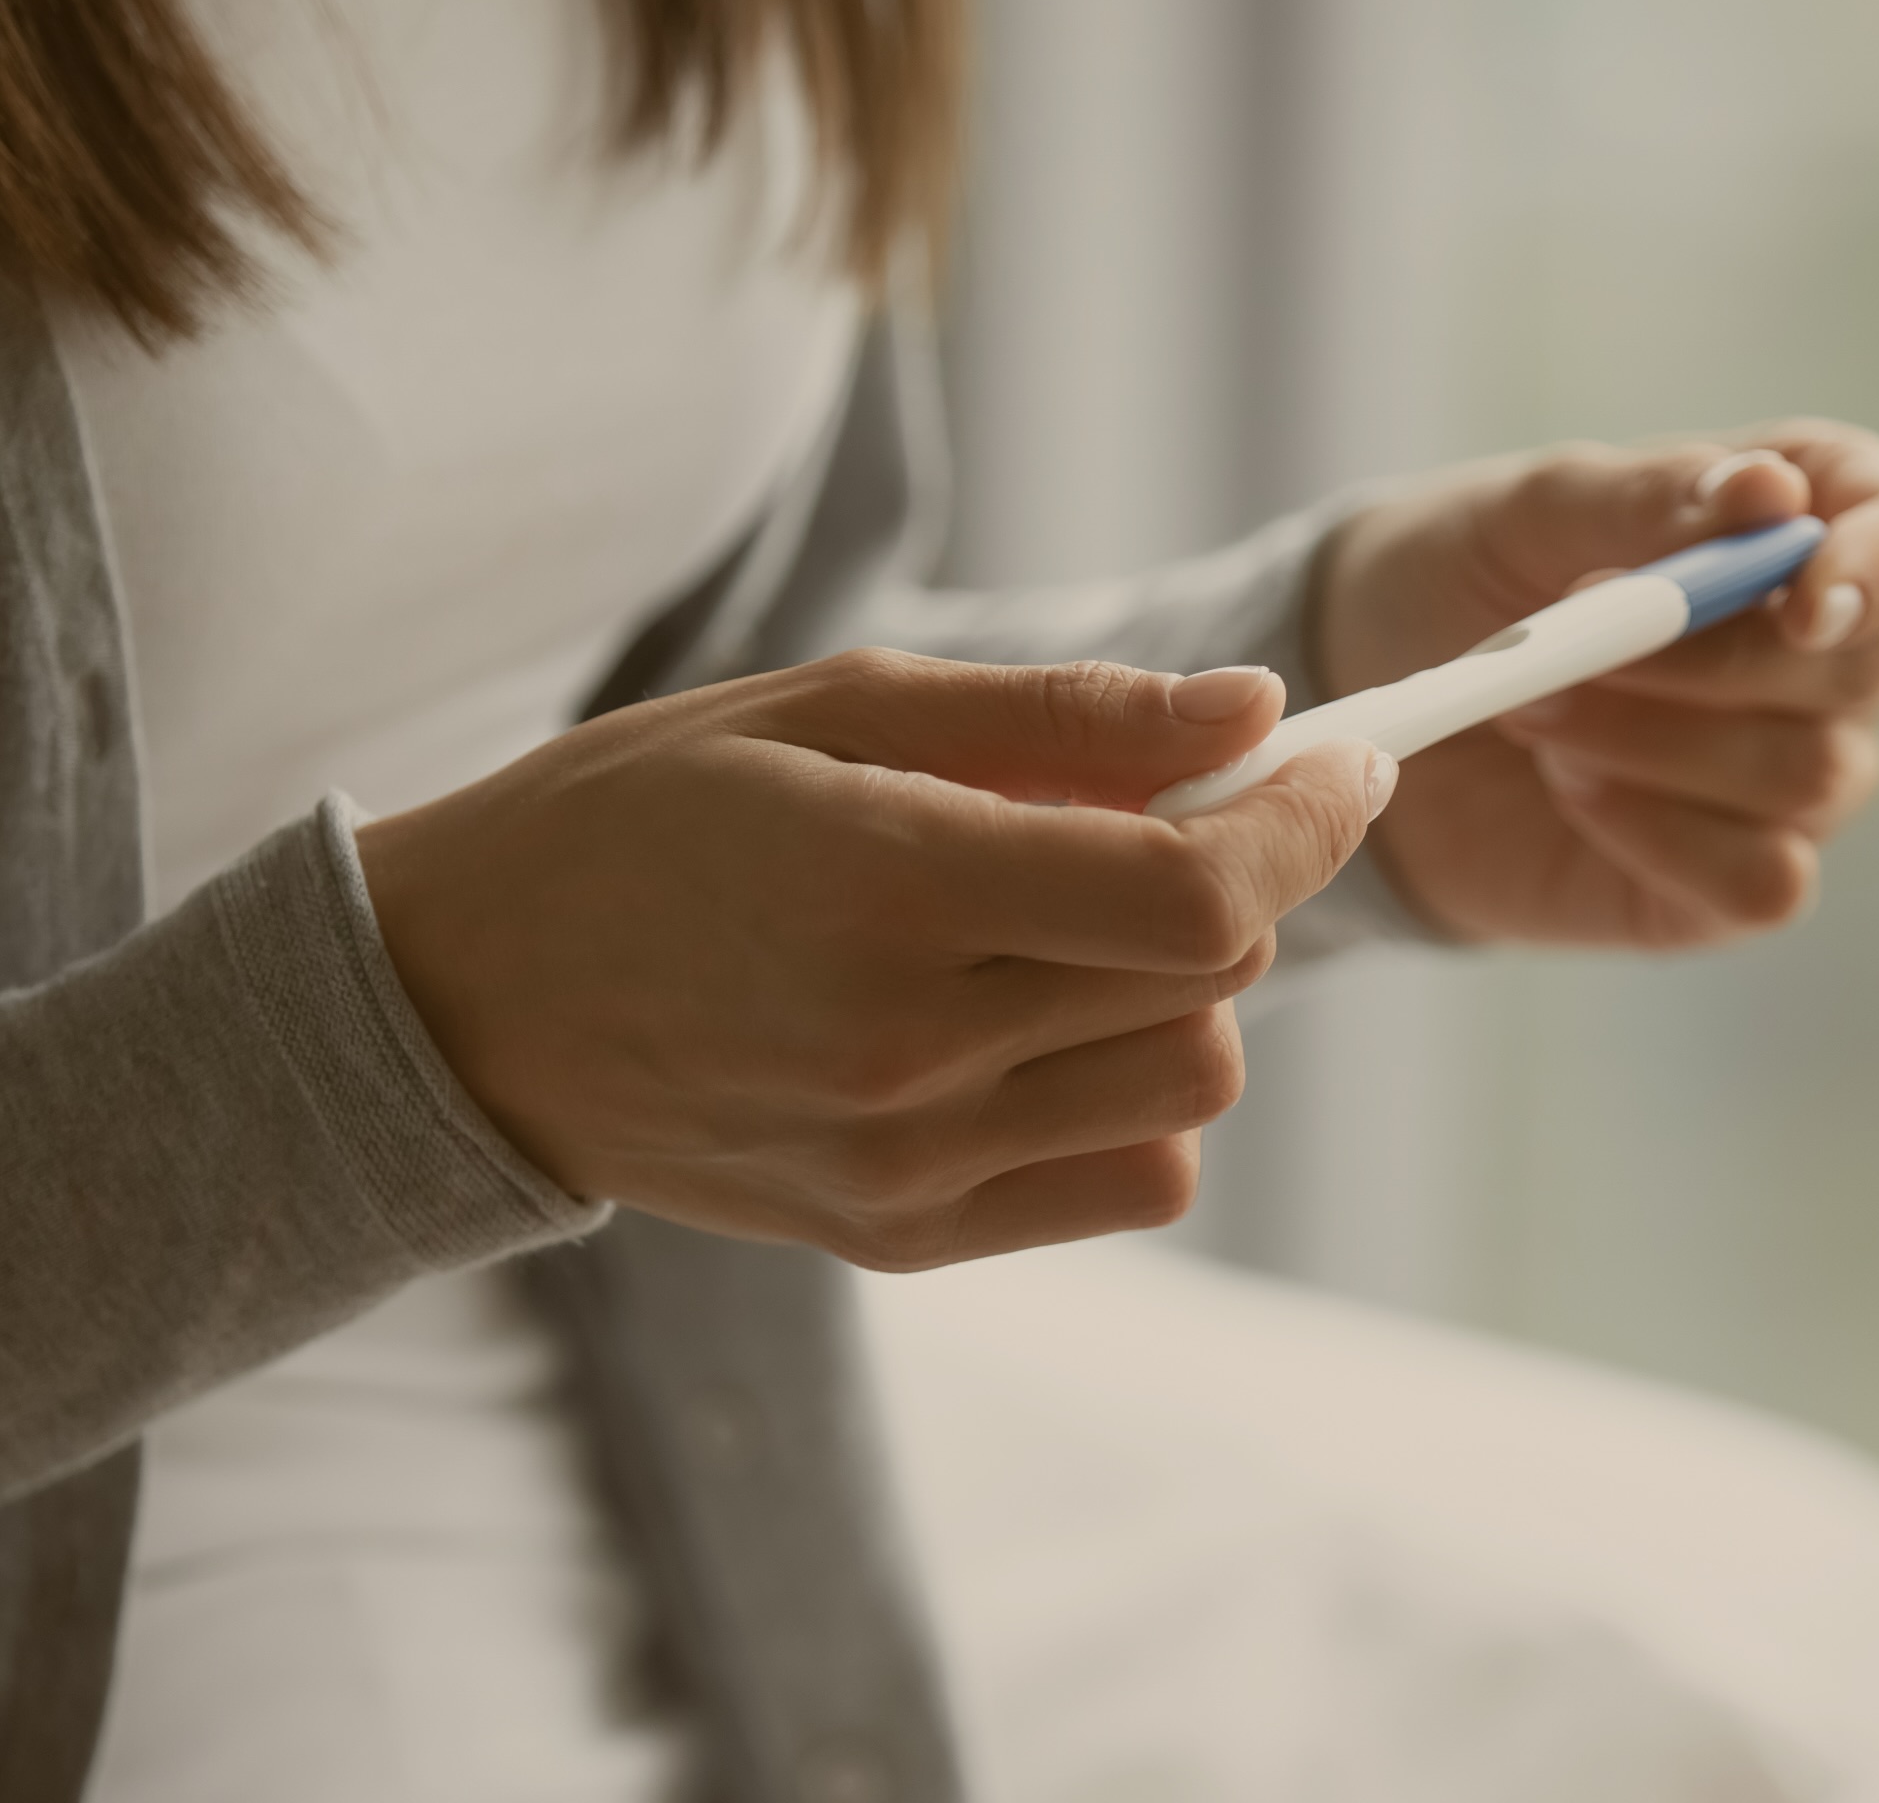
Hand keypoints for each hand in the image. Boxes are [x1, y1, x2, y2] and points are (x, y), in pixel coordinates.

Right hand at [357, 650, 1389, 1267]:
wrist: (474, 998)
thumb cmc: (641, 816)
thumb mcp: (830, 708)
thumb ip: (1058, 719)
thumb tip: (1255, 708)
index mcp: (888, 888)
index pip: (1192, 889)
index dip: (1302, 817)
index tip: (1340, 757)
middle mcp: (908, 1052)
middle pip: (1212, 981)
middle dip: (1235, 873)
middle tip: (1163, 808)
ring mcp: (905, 1164)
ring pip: (1190, 1085)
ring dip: (1184, 985)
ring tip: (1074, 919)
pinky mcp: (898, 1234)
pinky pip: (1127, 1178)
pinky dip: (1135, 1091)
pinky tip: (1046, 1024)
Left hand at [1315, 422, 1878, 946]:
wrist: (1367, 698)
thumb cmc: (1465, 579)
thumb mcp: (1529, 511)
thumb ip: (1646, 499)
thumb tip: (1769, 491)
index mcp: (1804, 526)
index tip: (1800, 593)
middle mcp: (1824, 657)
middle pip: (1867, 667)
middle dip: (1705, 660)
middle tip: (1563, 639)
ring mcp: (1787, 775)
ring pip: (1809, 774)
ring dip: (1650, 742)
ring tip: (1531, 712)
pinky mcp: (1730, 878)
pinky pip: (1763, 880)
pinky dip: (1655, 835)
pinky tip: (1571, 792)